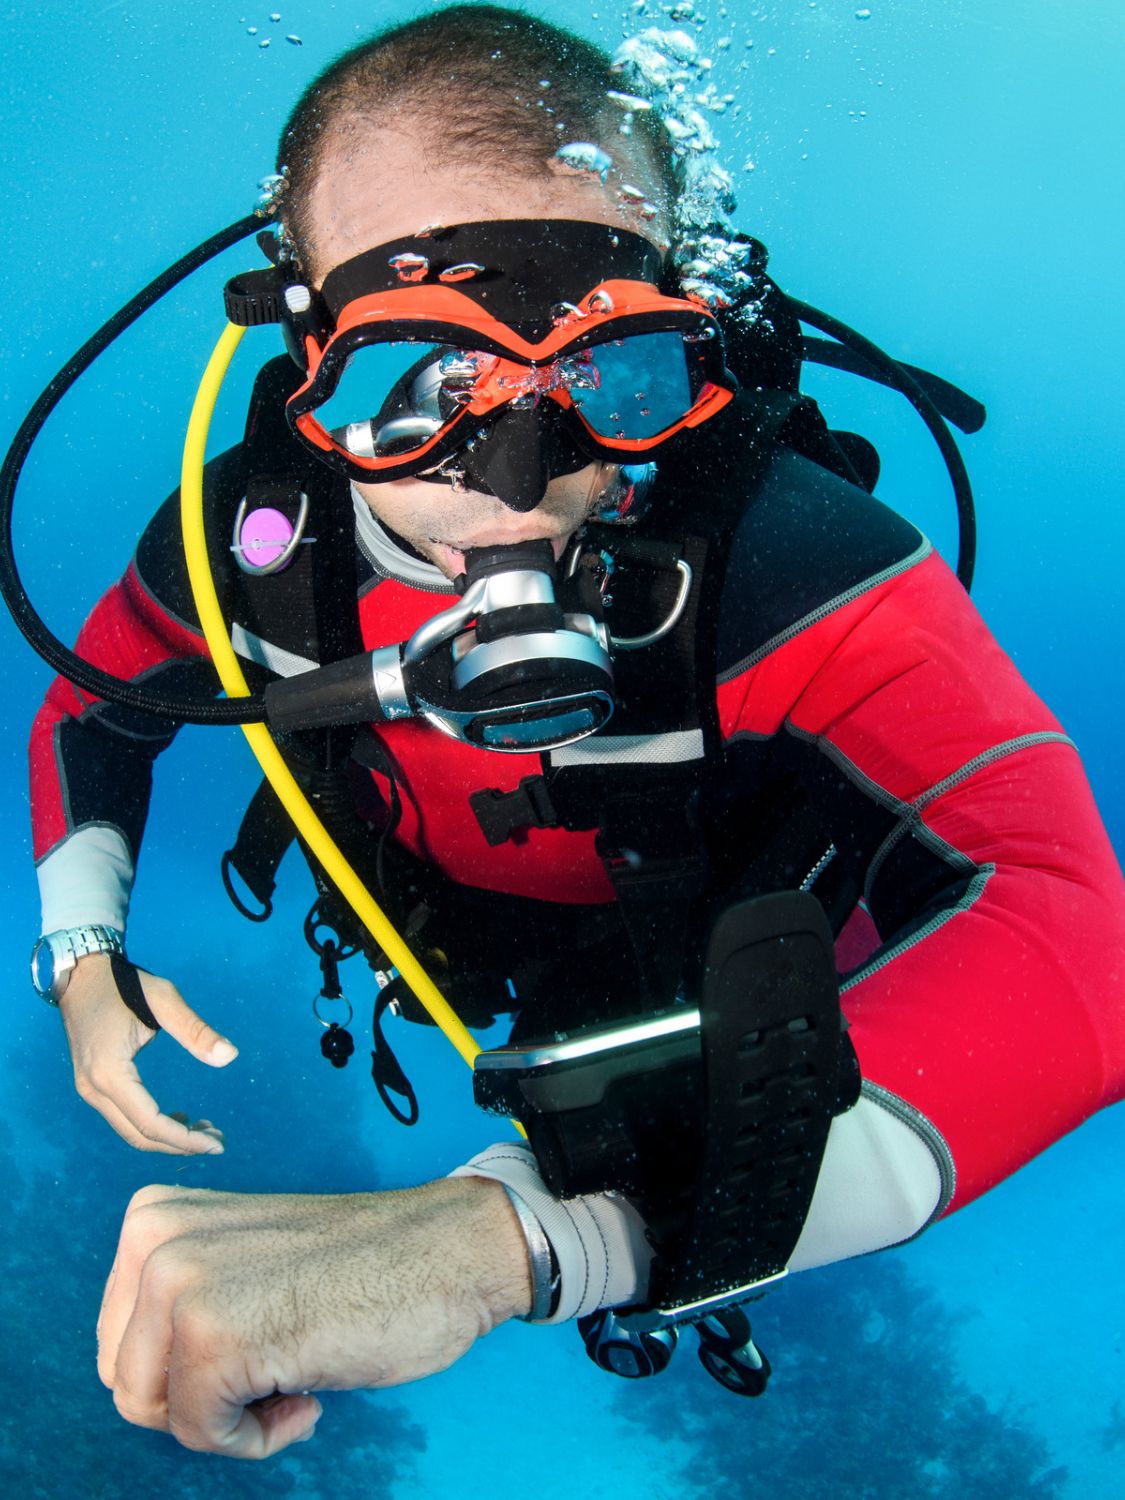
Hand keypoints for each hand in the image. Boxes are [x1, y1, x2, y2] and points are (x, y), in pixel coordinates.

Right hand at [59, 953, 236, 1153]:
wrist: (81, 974)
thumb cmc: (125, 983)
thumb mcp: (164, 1000)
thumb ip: (196, 1031)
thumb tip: (230, 1057)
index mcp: (110, 1073)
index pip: (150, 1124)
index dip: (185, 1140)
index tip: (217, 1145)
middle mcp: (94, 1089)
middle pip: (139, 1136)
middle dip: (180, 1144)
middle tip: (217, 1141)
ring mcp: (89, 1089)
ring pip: (129, 1130)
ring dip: (167, 1137)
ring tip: (205, 1130)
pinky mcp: (91, 1084)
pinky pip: (123, 1117)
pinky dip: (152, 1125)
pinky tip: (179, 1117)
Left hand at [98, 1177, 532, 1456]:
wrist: (447, 1249)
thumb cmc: (360, 1267)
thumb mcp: (238, 1262)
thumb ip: (180, 1296)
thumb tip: (131, 1378)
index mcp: (153, 1217)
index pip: (119, 1343)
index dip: (187, 1369)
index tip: (257, 1337)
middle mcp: (154, 1240)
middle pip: (127, 1382)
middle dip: (199, 1398)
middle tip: (275, 1363)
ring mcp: (180, 1284)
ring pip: (154, 1411)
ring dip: (229, 1418)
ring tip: (291, 1374)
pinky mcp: (215, 1337)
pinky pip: (203, 1435)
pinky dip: (259, 1438)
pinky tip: (310, 1390)